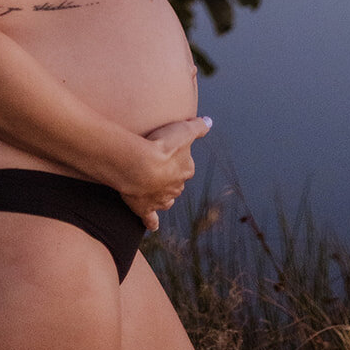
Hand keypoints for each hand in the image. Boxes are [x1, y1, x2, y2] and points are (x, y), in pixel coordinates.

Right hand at [121, 116, 211, 230]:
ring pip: (166, 198)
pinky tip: (153, 227)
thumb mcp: (183, 129)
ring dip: (162, 194)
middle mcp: (176, 187)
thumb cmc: (162, 145)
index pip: (185, 165)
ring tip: (154, 187)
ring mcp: (161, 199)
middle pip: (175, 182)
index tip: (168, 151)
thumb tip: (209, 122)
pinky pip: (151, 219)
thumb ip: (197, 126)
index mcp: (186, 170)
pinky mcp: (146, 209)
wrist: (140, 166)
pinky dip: (152, 223)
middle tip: (157, 166)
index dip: (176, 158)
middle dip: (169, 176)